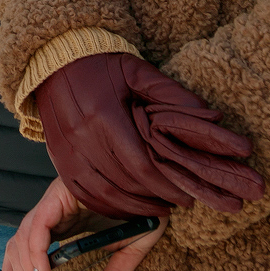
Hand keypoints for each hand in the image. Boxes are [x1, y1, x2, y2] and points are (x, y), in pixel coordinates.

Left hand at [2, 177, 163, 270]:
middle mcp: (51, 211)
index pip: (23, 249)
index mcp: (62, 221)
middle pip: (16, 247)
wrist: (153, 178)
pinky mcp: (58, 195)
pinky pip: (38, 226)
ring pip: (22, 240)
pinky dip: (36, 252)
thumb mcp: (130, 246)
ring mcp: (52, 202)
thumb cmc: (143, 205)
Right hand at [35, 52, 263, 217]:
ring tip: (157, 208)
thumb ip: (173, 94)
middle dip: (155, 199)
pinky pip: (83, 193)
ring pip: (103, 195)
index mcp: (105, 115)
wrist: (57, 62)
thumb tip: (212, 118)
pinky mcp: (58, 159)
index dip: (166, 187)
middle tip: (178, 203)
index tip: (186, 196)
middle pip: (124, 184)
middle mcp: (82, 137)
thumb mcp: (139, 71)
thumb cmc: (103, 66)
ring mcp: (67, 151)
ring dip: (133, 208)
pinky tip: (126, 207)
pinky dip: (107, 207)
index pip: (140, 166)